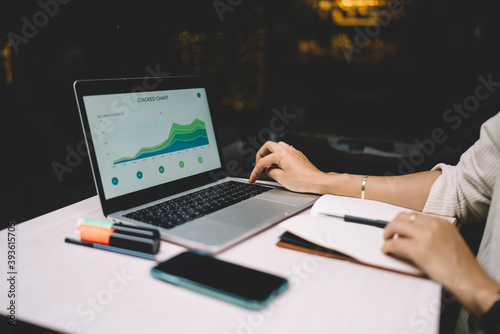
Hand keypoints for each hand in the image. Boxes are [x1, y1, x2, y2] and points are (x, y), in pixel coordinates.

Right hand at [248, 141, 329, 192]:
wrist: (316, 181)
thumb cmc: (302, 180)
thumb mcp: (281, 178)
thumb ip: (271, 172)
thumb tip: (268, 170)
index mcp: (281, 154)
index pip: (263, 162)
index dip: (255, 171)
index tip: (252, 178)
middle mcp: (287, 150)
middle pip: (268, 146)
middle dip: (260, 155)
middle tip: (258, 165)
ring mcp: (293, 151)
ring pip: (277, 146)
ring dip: (269, 153)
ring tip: (267, 164)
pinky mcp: (298, 155)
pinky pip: (285, 150)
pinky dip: (278, 155)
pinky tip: (278, 165)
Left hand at [382, 212, 499, 315]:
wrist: (470, 280)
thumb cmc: (462, 265)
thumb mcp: (450, 240)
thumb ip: (434, 233)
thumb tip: (414, 234)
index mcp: (441, 222)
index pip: (414, 214)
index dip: (402, 221)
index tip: (397, 227)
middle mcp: (433, 226)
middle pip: (402, 216)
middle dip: (392, 224)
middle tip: (388, 234)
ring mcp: (425, 237)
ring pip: (395, 226)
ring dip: (387, 233)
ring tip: (386, 241)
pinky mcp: (418, 250)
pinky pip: (395, 243)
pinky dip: (387, 246)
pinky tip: (387, 250)